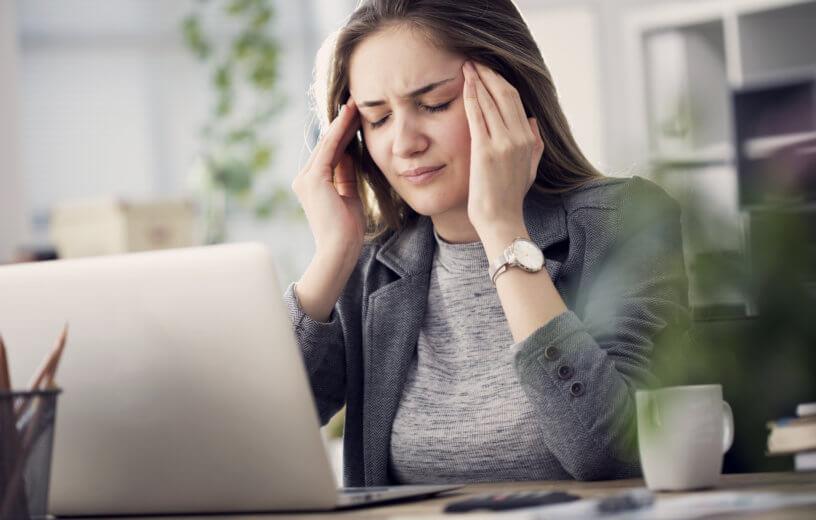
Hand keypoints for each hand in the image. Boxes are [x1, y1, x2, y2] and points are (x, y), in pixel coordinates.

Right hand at [291, 99, 364, 261]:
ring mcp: (306, 179)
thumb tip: (350, 152)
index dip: (343, 134)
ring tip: (354, 104)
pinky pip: (329, 149)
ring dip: (342, 123)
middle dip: (342, 124)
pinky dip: (339, 132)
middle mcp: (304, 179)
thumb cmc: (347, 230)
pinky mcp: (313, 179)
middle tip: (355, 102)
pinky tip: (349, 117)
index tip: (356, 117)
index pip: (330, 153)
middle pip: (327, 145)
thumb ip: (346, 174)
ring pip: (327, 144)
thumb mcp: (349, 195)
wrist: (339, 249)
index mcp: (313, 184)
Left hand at [462, 61, 543, 236]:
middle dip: (489, 74)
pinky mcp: (485, 151)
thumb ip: (535, 144)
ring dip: (478, 80)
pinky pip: (478, 116)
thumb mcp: (530, 169)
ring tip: (467, 66)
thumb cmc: (510, 198)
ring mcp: (502, 143)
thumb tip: (533, 120)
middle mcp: (519, 137)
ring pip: (491, 101)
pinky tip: (465, 85)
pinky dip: (472, 97)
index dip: (500, 81)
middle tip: (475, 61)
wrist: (501, 220)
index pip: (515, 101)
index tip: (488, 70)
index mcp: (529, 139)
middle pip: (505, 94)